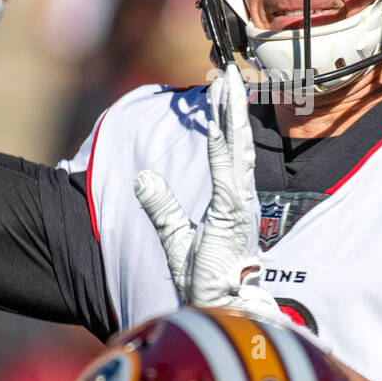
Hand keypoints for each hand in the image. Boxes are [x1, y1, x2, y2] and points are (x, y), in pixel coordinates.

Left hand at [134, 64, 281, 319]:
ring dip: (232, 111)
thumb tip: (142, 177)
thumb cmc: (204, 282)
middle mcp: (239, 196)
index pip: (226, 151)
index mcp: (229, 201)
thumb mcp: (174, 237)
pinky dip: (230, 135)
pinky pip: (230, 165)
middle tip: (226, 70)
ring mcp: (239, 201)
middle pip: (235, 141)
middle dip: (231, 105)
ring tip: (228, 80)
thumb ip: (161, 207)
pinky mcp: (233, 209)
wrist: (219, 309)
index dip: (224, 120)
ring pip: (236, 145)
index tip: (221, 90)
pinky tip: (227, 112)